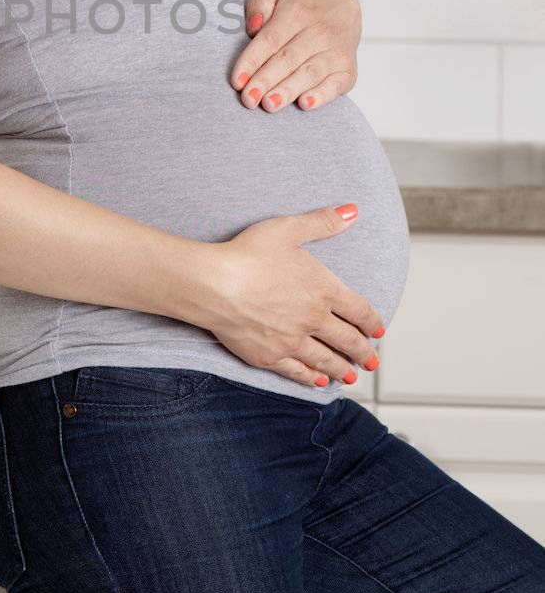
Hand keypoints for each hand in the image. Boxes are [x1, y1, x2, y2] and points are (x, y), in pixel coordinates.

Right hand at [199, 204, 385, 389]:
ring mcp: (292, 341)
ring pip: (326, 360)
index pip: (359, 311)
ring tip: (352, 376)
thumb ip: (323, 222)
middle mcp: (313, 319)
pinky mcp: (270, 356)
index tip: (378, 331)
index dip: (372, 322)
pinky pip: (297, 371)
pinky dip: (311, 378)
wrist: (214, 285)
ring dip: (342, 369)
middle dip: (363, 352)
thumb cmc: (247, 254)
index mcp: (323, 289)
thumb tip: (353, 211)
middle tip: (372, 362)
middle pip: (347, 340)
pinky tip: (318, 381)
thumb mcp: (288, 229)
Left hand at [232, 0, 360, 112]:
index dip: (252, 61)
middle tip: (249, 99)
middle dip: (266, 80)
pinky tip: (305, 104)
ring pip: (309, 73)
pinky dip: (322, 95)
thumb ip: (259, 5)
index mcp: (297, 12)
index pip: (270, 39)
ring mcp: (336, 51)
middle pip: (287, 59)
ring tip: (269, 104)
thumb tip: (253, 28)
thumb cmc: (302, 6)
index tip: (237, 81)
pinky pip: (336, 84)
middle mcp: (319, 31)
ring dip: (288, 90)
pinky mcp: (348, 69)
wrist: (344, 7)